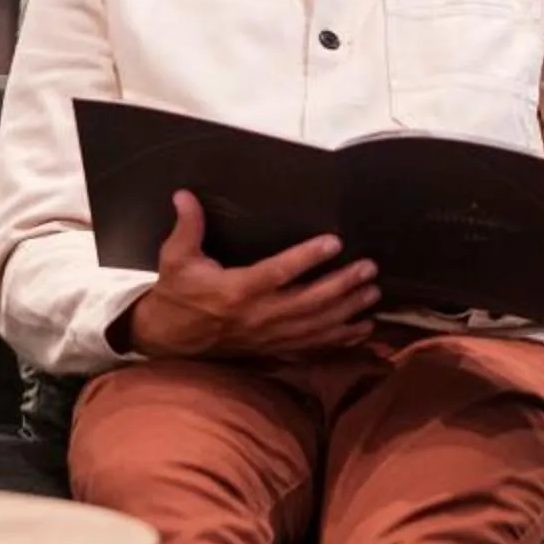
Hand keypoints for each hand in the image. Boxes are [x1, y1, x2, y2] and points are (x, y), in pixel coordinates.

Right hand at [122, 191, 379, 360]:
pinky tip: (364, 328)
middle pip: (309, 302)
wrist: (170, 339)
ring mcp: (269, 336)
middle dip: (342, 285)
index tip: (334, 242)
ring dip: (347, 310)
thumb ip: (187, 227)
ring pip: (316, 325)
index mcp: (237, 290)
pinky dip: (340, 339)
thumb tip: (185, 194)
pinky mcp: (273, 348)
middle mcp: (258, 316)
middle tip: (368, 268)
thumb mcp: (175, 258)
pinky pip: (312, 346)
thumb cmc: (176, 294)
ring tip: (373, 293)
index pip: (278, 272)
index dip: (307, 258)